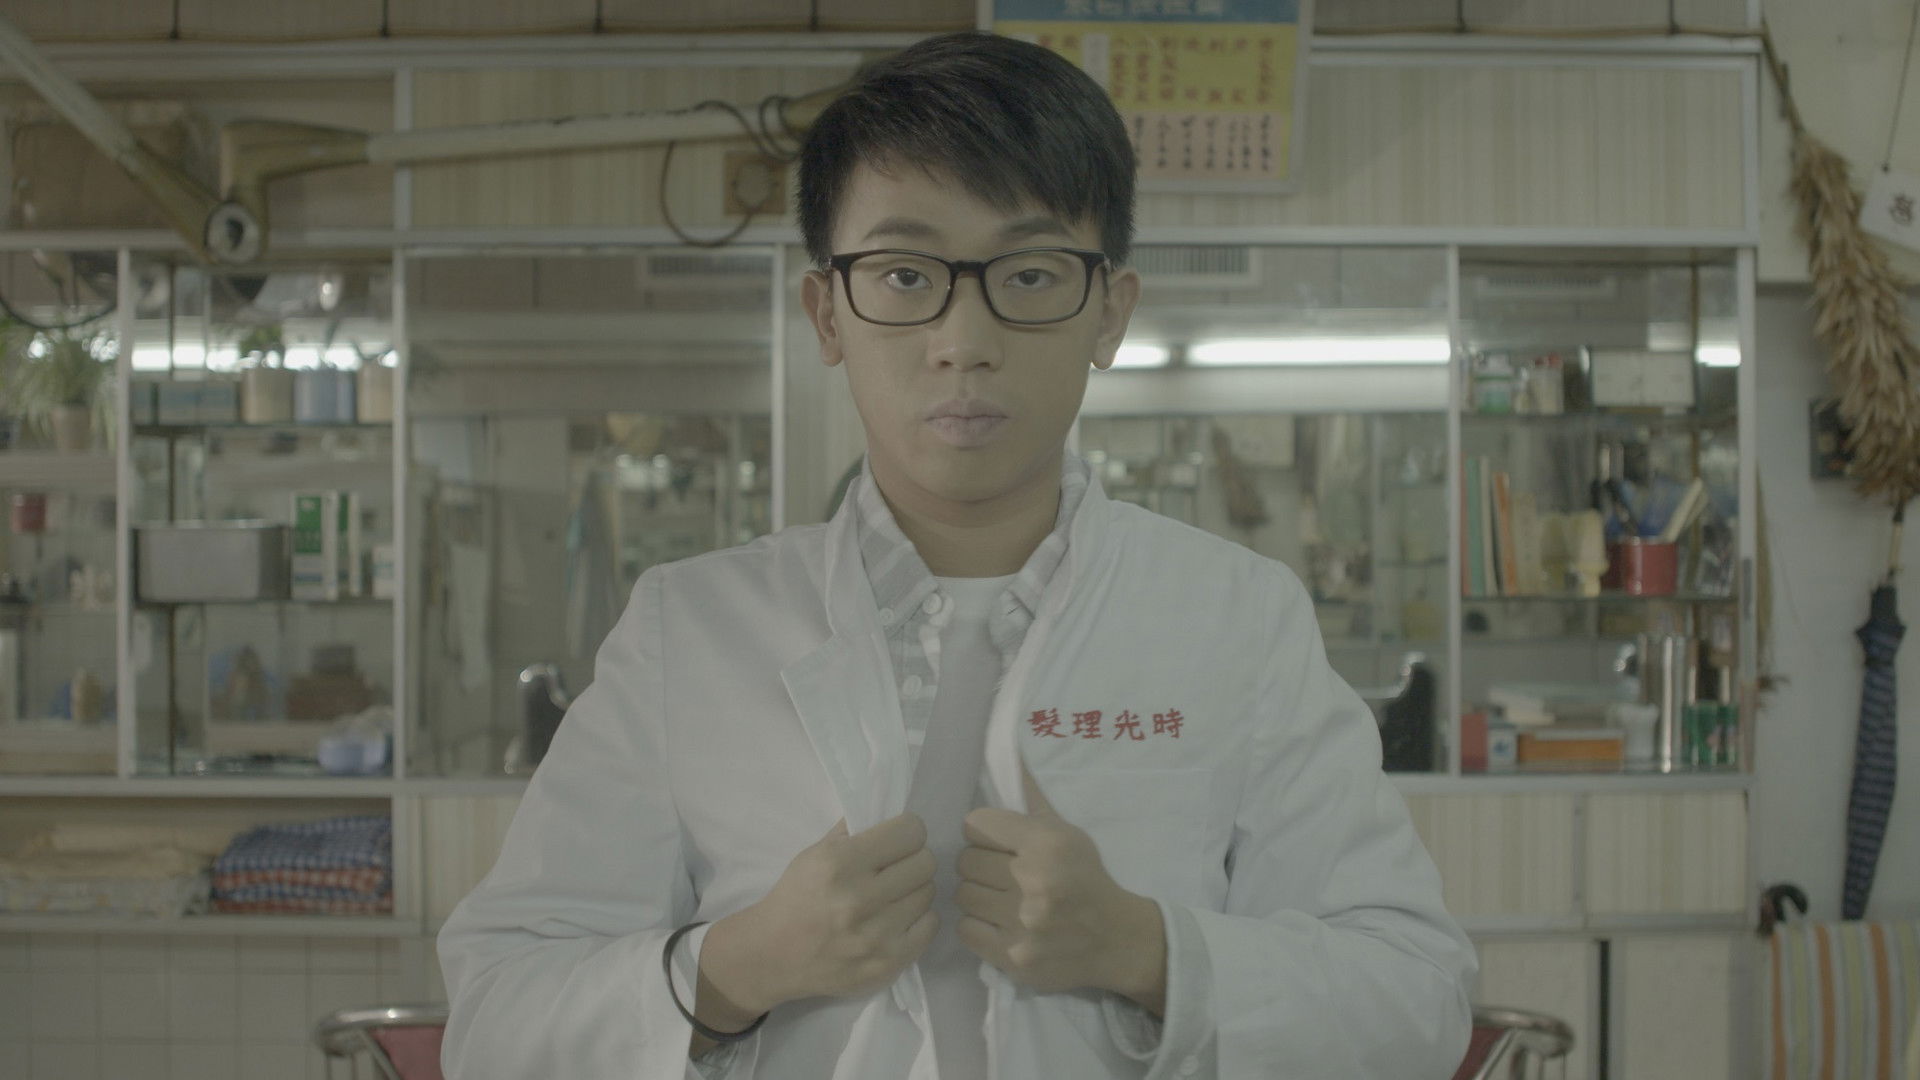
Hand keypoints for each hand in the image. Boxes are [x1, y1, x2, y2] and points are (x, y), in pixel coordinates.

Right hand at [735, 812, 938, 1009]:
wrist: (774, 955)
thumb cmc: (797, 897)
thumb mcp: (815, 853)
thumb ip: (853, 830)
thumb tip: (890, 810)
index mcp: (840, 864)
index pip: (910, 832)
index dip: (906, 831)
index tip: (897, 839)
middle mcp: (860, 899)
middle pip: (926, 862)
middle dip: (913, 859)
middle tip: (897, 867)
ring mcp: (876, 936)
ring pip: (929, 893)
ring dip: (914, 889)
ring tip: (893, 894)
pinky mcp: (888, 963)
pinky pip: (931, 925)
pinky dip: (919, 918)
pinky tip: (898, 917)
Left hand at [954, 761, 1165, 1009]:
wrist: (1116, 940)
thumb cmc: (1086, 878)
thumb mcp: (1067, 832)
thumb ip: (1031, 797)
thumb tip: (1009, 753)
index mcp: (1046, 843)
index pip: (975, 824)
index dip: (984, 833)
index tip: (998, 843)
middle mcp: (1032, 881)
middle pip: (965, 861)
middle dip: (979, 864)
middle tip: (1000, 873)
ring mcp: (1021, 924)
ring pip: (962, 895)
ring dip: (977, 894)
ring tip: (1000, 897)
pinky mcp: (1012, 958)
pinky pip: (965, 929)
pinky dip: (978, 925)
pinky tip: (999, 922)